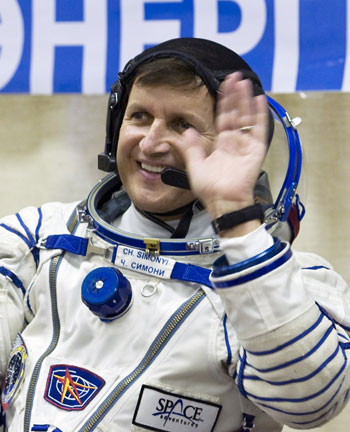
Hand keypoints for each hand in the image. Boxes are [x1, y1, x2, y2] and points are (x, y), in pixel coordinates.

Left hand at [182, 72, 267, 222]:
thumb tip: (186, 131)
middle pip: (236, 113)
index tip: (223, 86)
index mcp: (221, 145)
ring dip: (246, 100)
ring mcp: (246, 145)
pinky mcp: (256, 150)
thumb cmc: (210, 189)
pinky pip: (259, 129)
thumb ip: (191, 148)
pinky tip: (259, 98)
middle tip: (235, 77)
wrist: (223, 201)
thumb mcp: (195, 166)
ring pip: (247, 117)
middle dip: (235, 95)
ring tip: (245, 82)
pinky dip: (260, 114)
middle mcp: (234, 143)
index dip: (223, 102)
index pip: (223, 118)